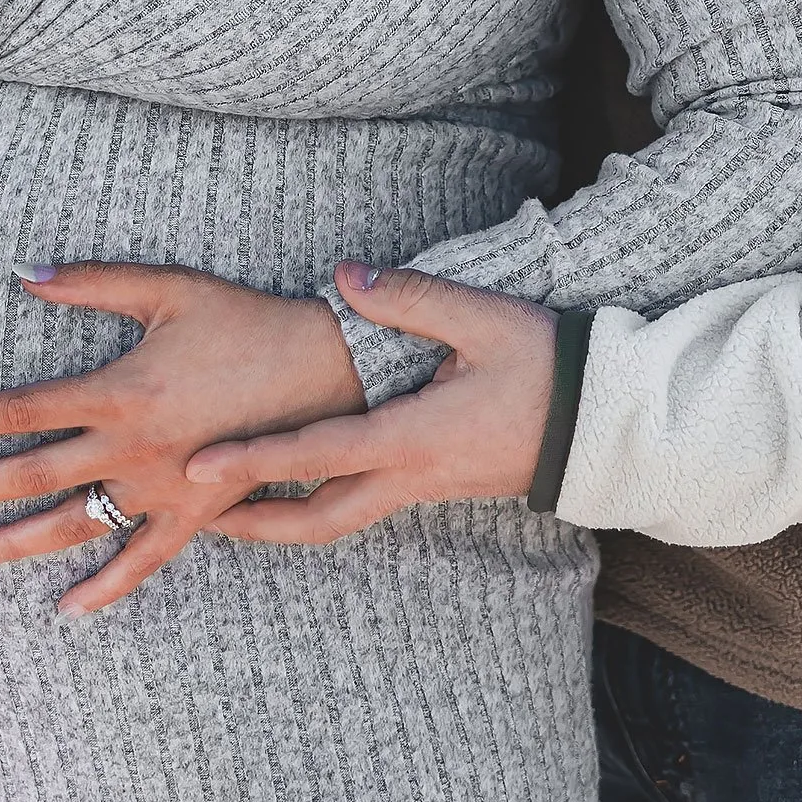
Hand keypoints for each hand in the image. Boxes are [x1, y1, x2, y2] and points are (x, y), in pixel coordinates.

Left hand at [0, 260, 365, 616]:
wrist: (325, 368)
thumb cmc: (244, 320)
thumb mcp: (167, 289)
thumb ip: (92, 283)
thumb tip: (23, 273)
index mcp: (117, 390)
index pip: (21, 410)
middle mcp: (131, 447)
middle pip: (32, 474)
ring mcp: (162, 488)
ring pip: (75, 523)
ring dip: (17, 542)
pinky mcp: (196, 512)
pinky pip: (143, 560)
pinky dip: (105, 587)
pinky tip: (67, 610)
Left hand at [187, 261, 557, 544]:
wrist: (604, 419)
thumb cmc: (546, 364)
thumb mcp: (481, 317)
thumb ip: (409, 297)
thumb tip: (344, 276)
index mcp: (412, 437)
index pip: (316, 454)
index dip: (253, 460)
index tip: (199, 465)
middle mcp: (411, 475)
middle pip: (318, 520)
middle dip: (255, 525)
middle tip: (197, 518)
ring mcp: (424, 487)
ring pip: (340, 522)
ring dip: (283, 522)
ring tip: (232, 513)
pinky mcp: (435, 486)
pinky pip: (364, 507)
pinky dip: (320, 507)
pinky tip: (296, 489)